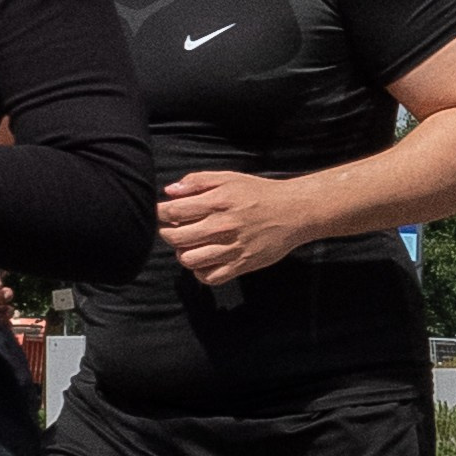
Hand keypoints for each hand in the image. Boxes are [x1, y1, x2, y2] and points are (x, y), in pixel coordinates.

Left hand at [156, 171, 315, 284]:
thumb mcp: (229, 179)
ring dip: (183, 254)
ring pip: (189, 260)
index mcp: (216, 202)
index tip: (163, 213)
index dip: (160, 213)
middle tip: (174, 230)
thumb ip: (197, 181)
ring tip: (190, 246)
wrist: (294, 212)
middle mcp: (221, 226)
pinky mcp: (242, 264)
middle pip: (176, 238)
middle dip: (168, 234)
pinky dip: (200, 272)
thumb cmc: (259, 193)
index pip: (172, 211)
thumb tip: (169, 191)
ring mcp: (231, 248)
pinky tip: (205, 261)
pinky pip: (210, 277)